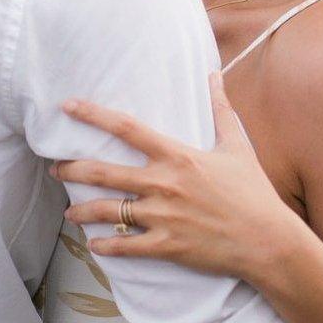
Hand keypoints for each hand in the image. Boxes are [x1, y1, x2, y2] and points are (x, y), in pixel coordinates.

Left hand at [52, 73, 307, 283]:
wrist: (268, 241)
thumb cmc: (254, 192)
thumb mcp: (237, 146)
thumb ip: (221, 109)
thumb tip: (215, 75)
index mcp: (177, 156)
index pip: (126, 128)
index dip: (93, 115)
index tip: (68, 106)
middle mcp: (164, 184)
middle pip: (105, 172)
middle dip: (73, 168)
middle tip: (54, 167)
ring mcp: (163, 216)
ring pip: (109, 211)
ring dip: (83, 212)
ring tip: (68, 212)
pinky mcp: (167, 246)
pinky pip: (126, 247)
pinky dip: (105, 247)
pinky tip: (93, 245)